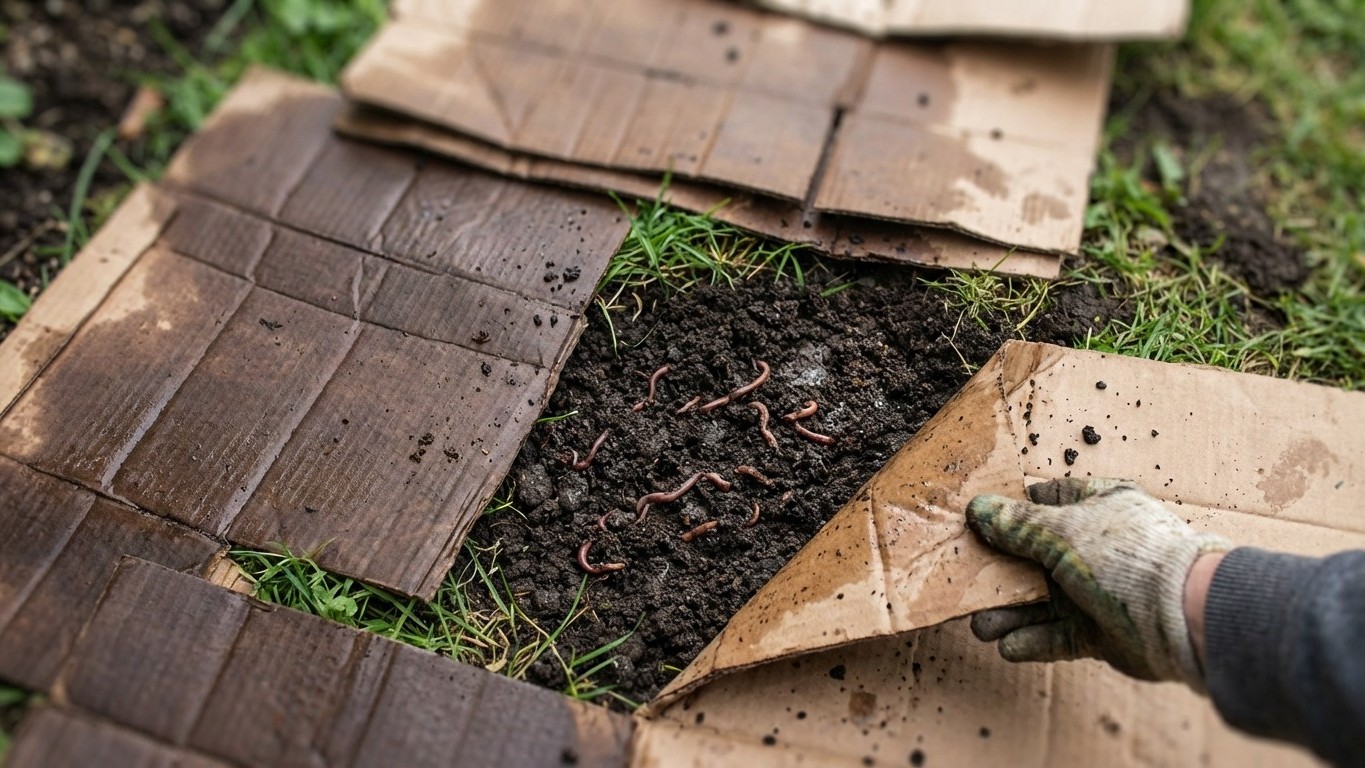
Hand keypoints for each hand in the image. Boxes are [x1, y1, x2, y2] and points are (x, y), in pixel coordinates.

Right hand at [966, 478, 1230, 689]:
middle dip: (999, 572)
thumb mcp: (1064, 531)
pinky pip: (1055, 636)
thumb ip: (1018, 525)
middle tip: (966, 583)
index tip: (976, 523)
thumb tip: (978, 509)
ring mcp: (1096, 591)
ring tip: (980, 625)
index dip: (1010, 511)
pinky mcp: (1098, 632)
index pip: (1045, 501)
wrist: (1183, 617)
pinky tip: (1008, 646)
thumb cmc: (1129, 557)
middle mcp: (1094, 547)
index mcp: (1096, 506)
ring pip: (1039, 601)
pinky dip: (1031, 641)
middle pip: (1033, 557)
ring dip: (1008, 613)